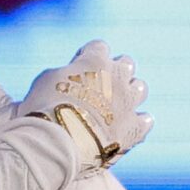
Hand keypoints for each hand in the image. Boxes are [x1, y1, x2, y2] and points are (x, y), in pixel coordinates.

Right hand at [20, 39, 150, 171]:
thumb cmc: (43, 109)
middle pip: (126, 64)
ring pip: (140, 88)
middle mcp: (117, 77)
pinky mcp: (135, 128)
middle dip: (114, 71)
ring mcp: (129, 102)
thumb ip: (63, 74)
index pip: (98, 47)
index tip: (77, 67)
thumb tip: (68, 79)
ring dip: (129, 94)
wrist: (57, 143)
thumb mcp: (44, 81)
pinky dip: (137, 122)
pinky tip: (124, 126)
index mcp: (95, 61)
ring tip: (114, 106)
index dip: (87, 56)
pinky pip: (146, 120)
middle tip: (98, 86)